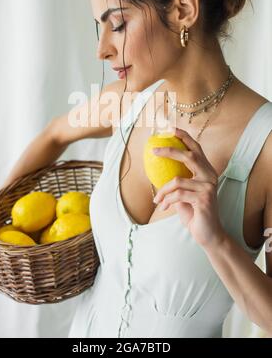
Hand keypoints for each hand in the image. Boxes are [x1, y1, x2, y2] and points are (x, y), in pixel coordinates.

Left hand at [152, 127, 225, 247]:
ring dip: (163, 191)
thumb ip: (176, 181)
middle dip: (170, 151)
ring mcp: (208, 187)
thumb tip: (157, 168)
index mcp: (206, 171)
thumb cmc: (194, 213)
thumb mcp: (183, 194)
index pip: (196, 149)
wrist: (208, 235)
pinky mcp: (204, 198)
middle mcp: (210, 176)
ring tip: (156, 200)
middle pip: (189, 156)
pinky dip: (167, 201)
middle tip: (154, 151)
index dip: (184, 137)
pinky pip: (178, 195)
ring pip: (177, 180)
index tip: (170, 129)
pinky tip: (163, 208)